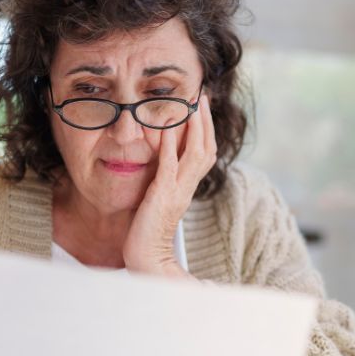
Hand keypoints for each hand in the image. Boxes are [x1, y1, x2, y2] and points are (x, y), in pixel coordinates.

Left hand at [124, 93, 217, 276]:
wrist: (147, 258)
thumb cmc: (147, 234)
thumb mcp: (158, 202)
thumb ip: (163, 184)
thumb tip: (161, 168)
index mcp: (187, 188)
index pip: (204, 154)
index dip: (206, 130)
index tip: (202, 109)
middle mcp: (187, 187)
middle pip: (206, 148)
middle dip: (205, 121)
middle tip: (202, 97)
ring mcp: (177, 190)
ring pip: (195, 153)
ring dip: (194, 126)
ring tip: (192, 103)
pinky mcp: (162, 195)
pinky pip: (170, 164)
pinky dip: (171, 144)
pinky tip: (168, 126)